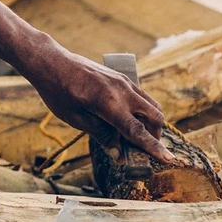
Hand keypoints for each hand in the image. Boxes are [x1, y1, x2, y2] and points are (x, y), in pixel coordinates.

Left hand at [25, 47, 175, 163]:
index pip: (138, 131)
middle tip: (142, 149)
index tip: (170, 160)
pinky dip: (143, 110)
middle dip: (155, 135)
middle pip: (154, 117)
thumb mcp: (75, 118)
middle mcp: (122, 91)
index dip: (154, 148)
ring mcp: (124, 81)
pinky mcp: (121, 77)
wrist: (51, 62)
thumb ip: (102, 135)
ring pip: (152, 105)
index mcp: (109, 103)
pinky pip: (142, 96)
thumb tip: (120, 154)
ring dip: (151, 122)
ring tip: (134, 135)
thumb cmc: (58, 91)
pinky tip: (127, 117)